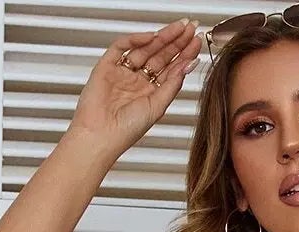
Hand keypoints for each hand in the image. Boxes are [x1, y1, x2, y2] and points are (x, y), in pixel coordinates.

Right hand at [69, 20, 201, 159]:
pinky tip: (151, 36)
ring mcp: (123, 72)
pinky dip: (136, 39)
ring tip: (178, 28)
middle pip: (160, 55)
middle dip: (176, 41)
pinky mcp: (107, 66)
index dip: (184, 55)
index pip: (171, 69)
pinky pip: (122, 47)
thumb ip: (173, 84)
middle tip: (191, 29)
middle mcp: (137, 81)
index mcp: (151, 93)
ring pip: (144, 48)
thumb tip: (188, 65)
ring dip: (162, 37)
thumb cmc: (126, 130)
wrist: (101, 135)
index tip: (196, 42)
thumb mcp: (158, 106)